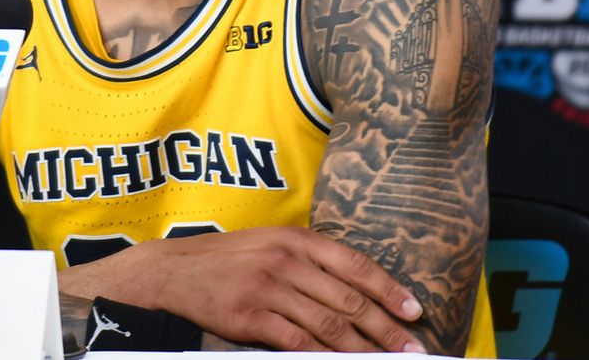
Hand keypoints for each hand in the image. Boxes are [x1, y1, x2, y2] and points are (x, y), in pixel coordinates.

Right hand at [59, 226, 426, 352]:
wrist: (174, 270)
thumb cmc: (229, 260)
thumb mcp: (270, 244)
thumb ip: (310, 262)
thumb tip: (357, 291)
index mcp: (296, 239)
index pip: (355, 264)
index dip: (388, 289)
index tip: (414, 310)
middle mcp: (286, 260)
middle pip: (348, 298)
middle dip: (385, 327)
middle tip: (412, 348)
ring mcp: (268, 287)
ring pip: (328, 322)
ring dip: (362, 347)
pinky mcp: (250, 315)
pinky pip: (296, 340)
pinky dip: (322, 356)